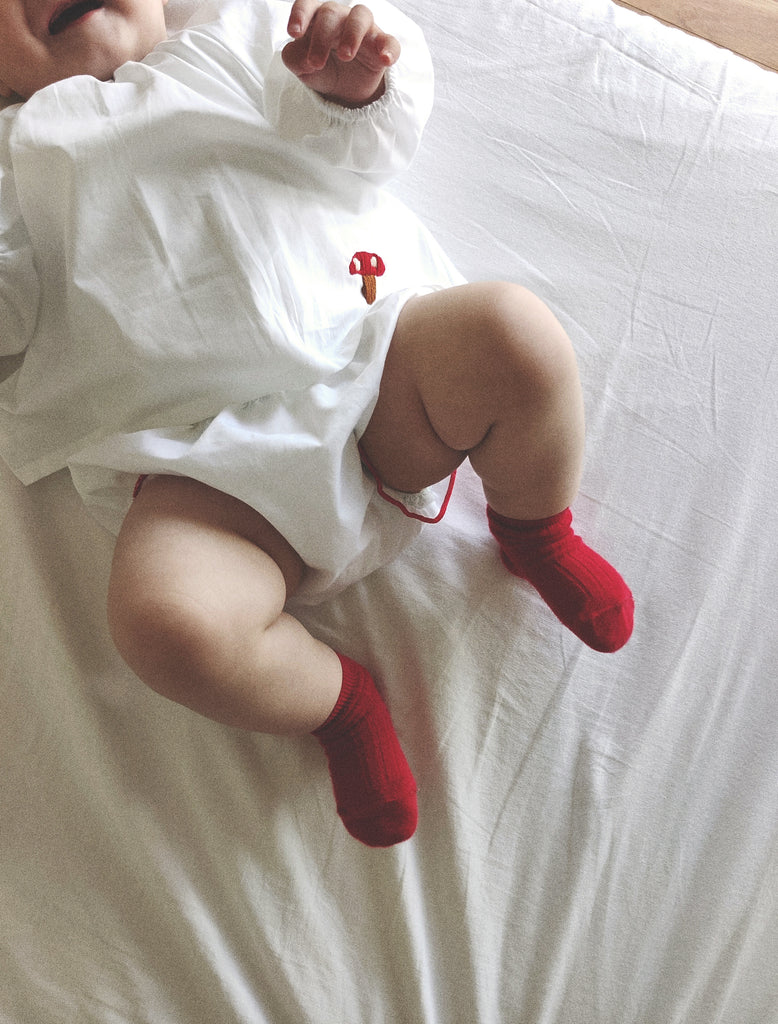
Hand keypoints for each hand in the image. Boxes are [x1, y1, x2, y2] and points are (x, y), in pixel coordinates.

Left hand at [283, 1, 400, 107]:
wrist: (343, 90)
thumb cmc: (320, 67)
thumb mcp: (301, 67)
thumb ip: (294, 58)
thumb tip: (306, 59)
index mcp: (317, 18)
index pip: (308, 4)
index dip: (300, 14)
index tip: (293, 33)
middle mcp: (340, 18)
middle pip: (331, 13)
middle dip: (321, 38)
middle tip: (316, 63)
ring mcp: (363, 29)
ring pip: (361, 15)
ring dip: (352, 34)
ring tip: (345, 56)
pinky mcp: (381, 46)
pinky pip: (389, 41)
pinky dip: (389, 48)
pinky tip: (385, 60)